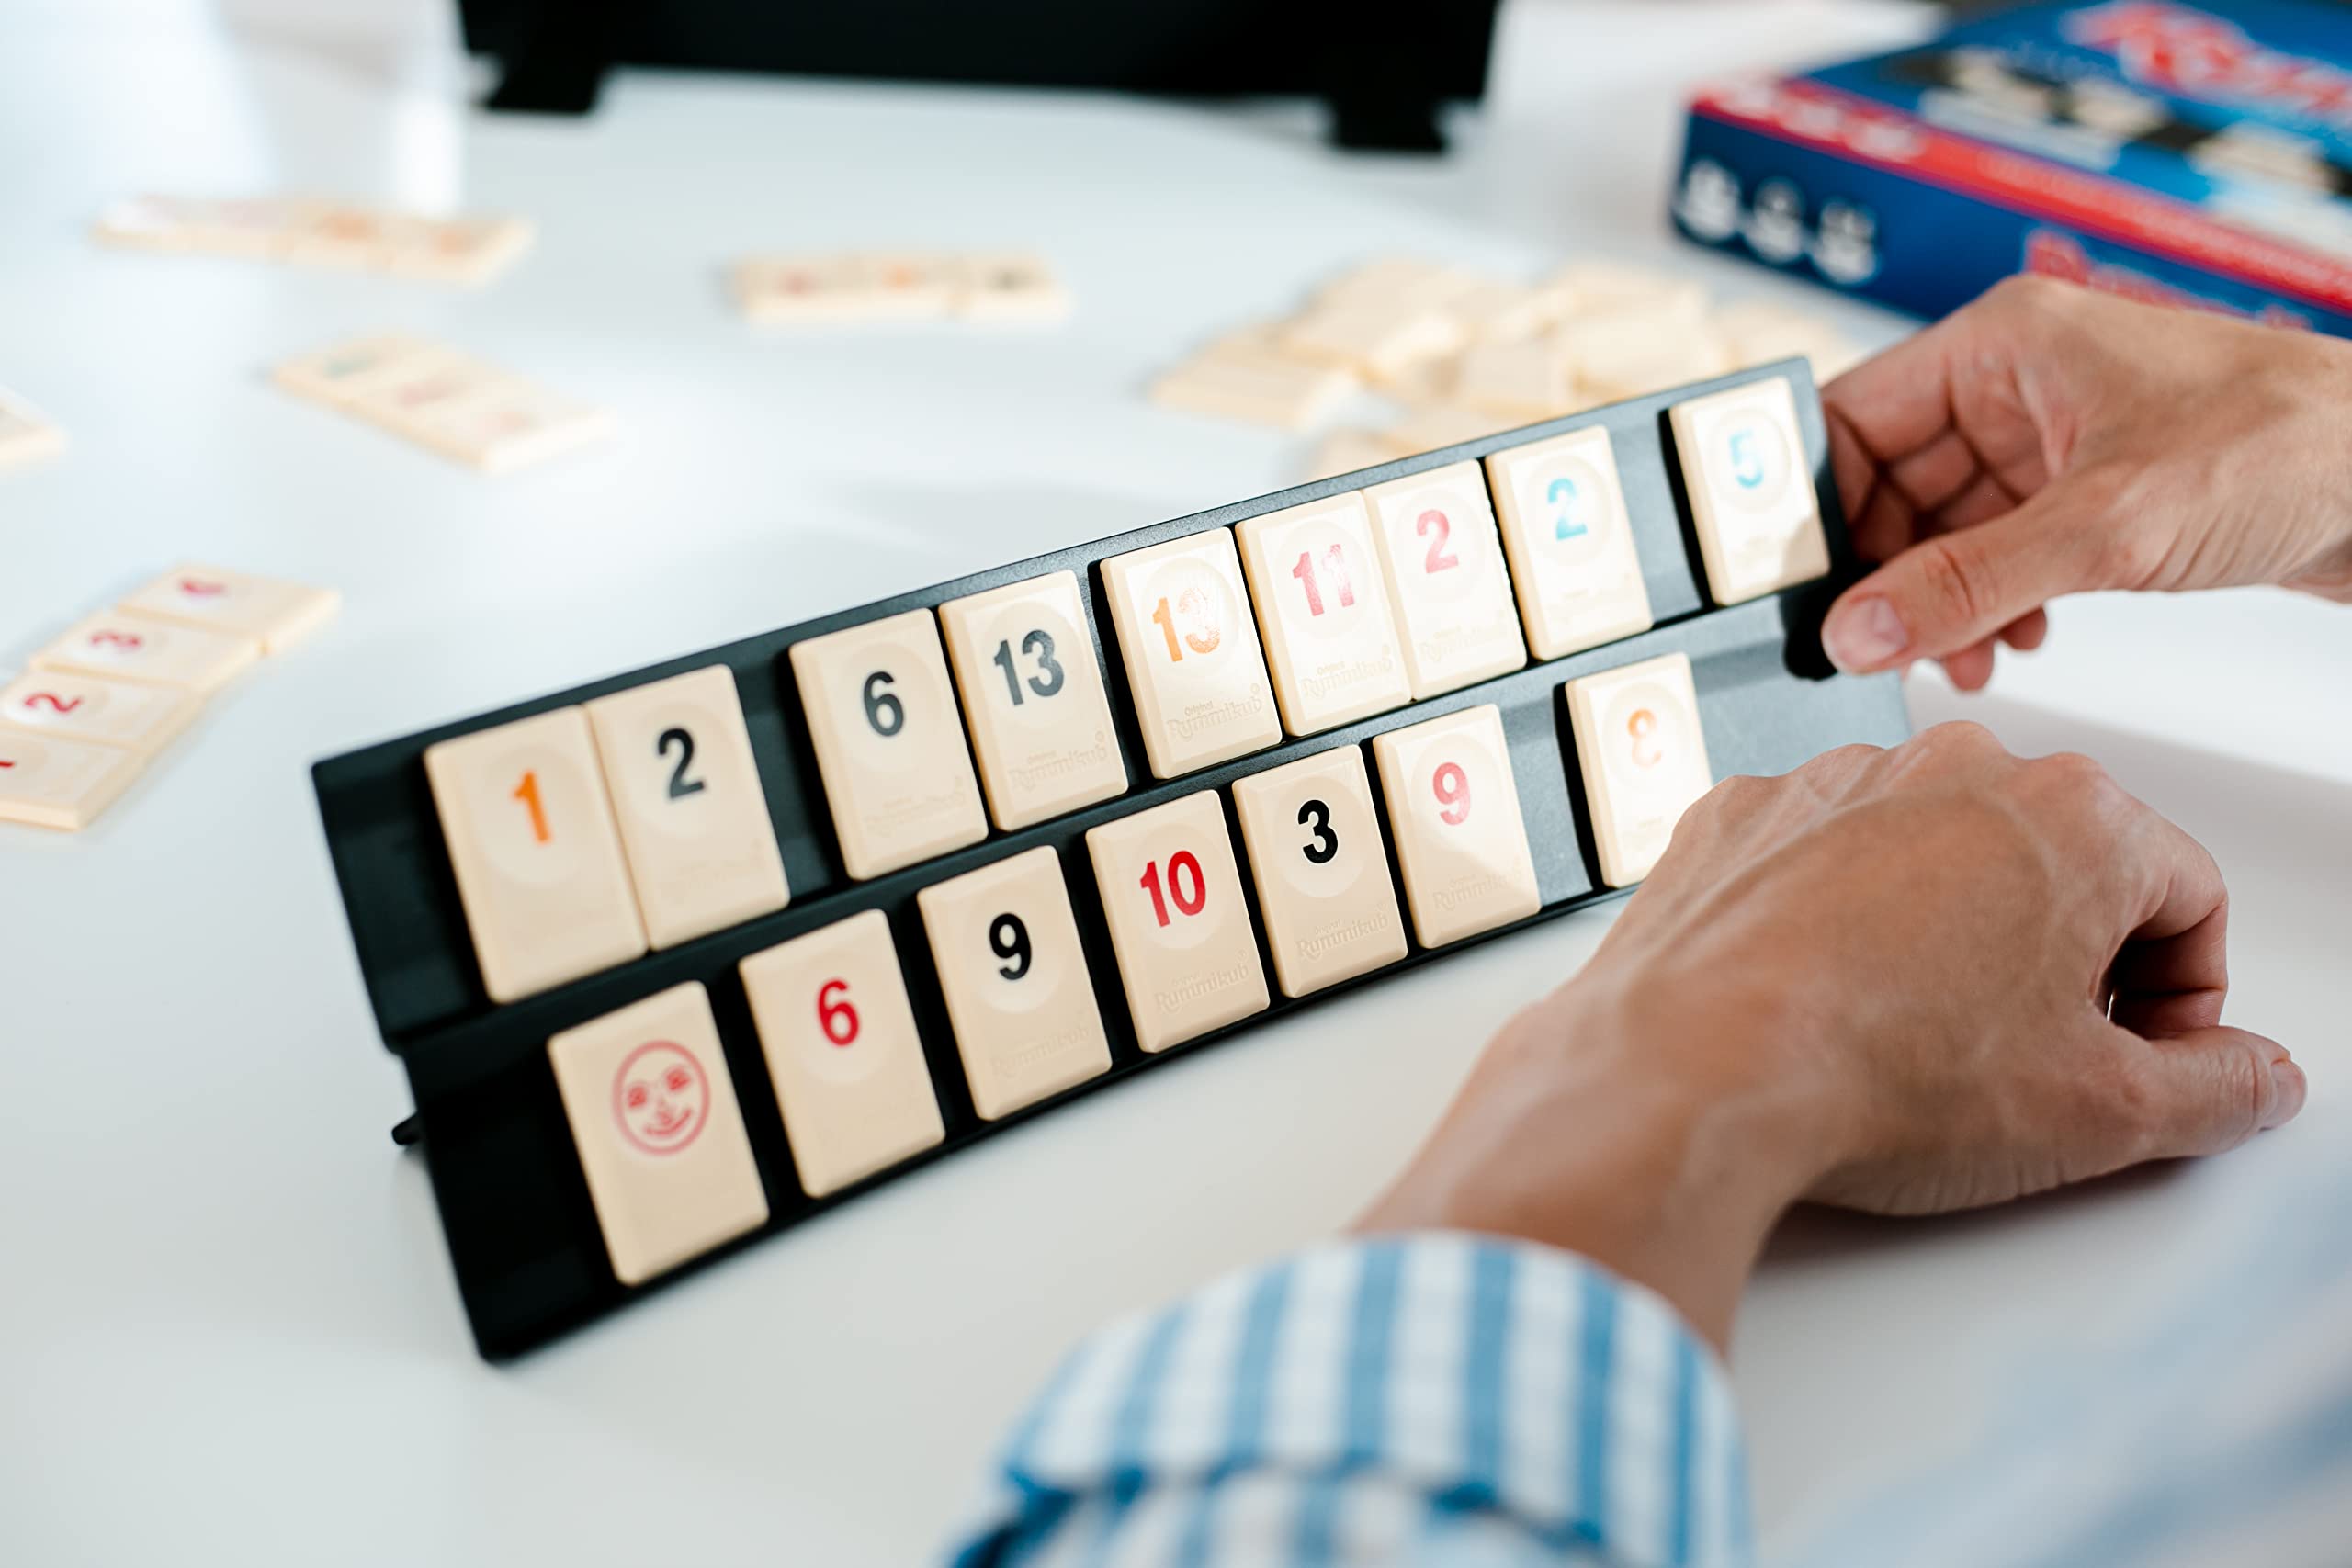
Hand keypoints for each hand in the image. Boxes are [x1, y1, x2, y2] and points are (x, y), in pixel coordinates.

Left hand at [1354, 723, 2304, 1346]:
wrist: (1689, 1072)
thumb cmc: (1881, 1075)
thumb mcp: (2101, 1116)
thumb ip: (2214, 1088)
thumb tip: (2247, 1077)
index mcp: (2075, 816)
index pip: (2185, 896)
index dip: (2182, 996)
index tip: (2147, 1056)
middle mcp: (1952, 770)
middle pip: (2060, 862)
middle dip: (2064, 958)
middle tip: (2028, 1057)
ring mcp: (1834, 783)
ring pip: (1933, 854)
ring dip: (1944, 932)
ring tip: (1907, 1035)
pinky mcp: (1741, 816)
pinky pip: (1820, 858)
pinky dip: (1833, 919)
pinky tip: (1820, 999)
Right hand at [1819, 276, 2351, 688]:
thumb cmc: (2286, 445)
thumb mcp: (2106, 527)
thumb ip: (1967, 585)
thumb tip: (1853, 635)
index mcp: (1999, 346)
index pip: (1849, 419)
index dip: (1807, 503)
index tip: (1784, 584)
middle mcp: (2012, 385)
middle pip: (1884, 486)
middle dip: (1879, 575)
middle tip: (1872, 648)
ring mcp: (2046, 442)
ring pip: (1937, 530)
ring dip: (1935, 603)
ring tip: (1957, 658)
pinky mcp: (2083, 494)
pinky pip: (1992, 554)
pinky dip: (1988, 605)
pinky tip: (2016, 641)